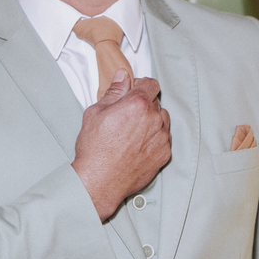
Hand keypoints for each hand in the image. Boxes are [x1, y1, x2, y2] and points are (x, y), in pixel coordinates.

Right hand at [72, 70, 170, 220]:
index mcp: (137, 104)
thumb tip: (123, 77)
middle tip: (126, 117)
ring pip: (162, 120)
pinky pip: (164, 139)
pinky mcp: (164, 154)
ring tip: (133, 133)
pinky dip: (154, 139)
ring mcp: (161, 137)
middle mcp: (154, 119)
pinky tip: (137, 146)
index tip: (133, 93)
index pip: (150, 84)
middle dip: (143, 105)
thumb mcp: (95, 113)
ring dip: (152, 121)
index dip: (141, 86)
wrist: (100, 181)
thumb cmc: (95, 149)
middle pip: (155, 102)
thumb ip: (114, 92)